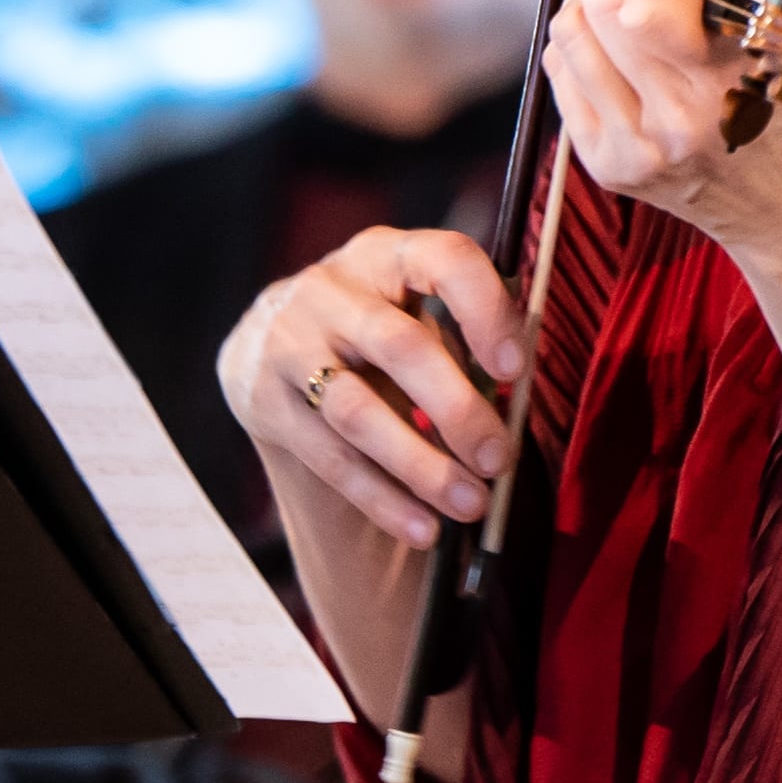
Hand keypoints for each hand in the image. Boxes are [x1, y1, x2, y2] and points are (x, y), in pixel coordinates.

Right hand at [216, 227, 523, 547]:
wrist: (269, 351)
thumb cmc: (372, 338)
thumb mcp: (412, 316)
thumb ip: (463, 346)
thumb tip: (517, 408)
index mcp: (384, 255)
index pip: (442, 260)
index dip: (485, 310)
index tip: (515, 369)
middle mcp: (329, 289)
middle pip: (398, 345)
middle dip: (456, 408)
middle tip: (499, 459)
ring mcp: (288, 343)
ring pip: (357, 410)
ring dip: (421, 465)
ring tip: (470, 504)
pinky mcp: (264, 400)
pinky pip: (328, 456)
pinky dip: (381, 498)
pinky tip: (421, 527)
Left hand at [543, 0, 781, 241]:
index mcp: (726, 86)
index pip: (643, 6)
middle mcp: (671, 123)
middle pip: (595, 13)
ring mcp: (631, 150)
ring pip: (566, 39)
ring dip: (596, 10)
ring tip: (638, 13)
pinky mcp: (604, 167)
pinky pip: (560, 75)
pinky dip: (583, 49)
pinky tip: (624, 54)